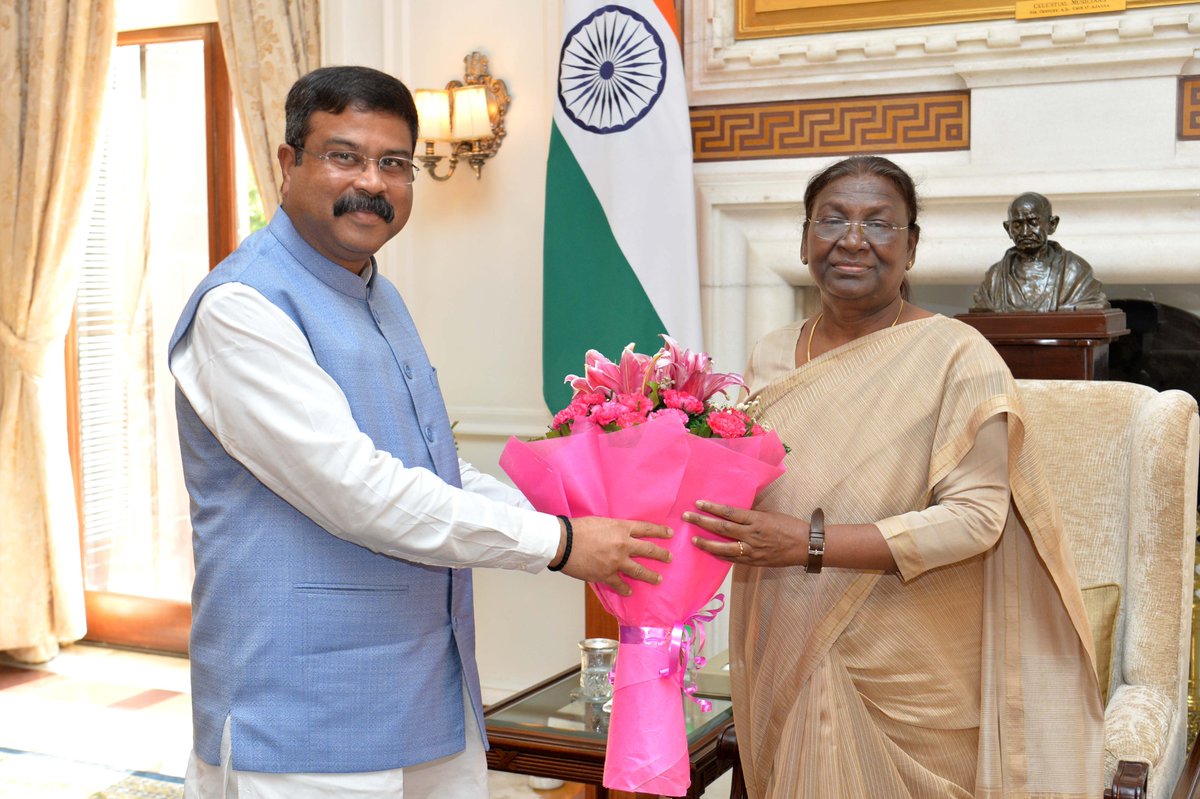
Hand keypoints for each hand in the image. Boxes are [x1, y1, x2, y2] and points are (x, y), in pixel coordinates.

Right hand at [559, 516, 671, 595]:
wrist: (563, 543)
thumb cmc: (578, 529)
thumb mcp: (601, 522)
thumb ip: (614, 529)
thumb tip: (620, 534)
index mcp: (621, 528)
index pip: (646, 529)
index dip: (660, 532)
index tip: (670, 534)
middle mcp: (623, 545)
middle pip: (649, 550)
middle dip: (662, 555)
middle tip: (669, 558)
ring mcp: (617, 562)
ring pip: (640, 571)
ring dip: (651, 576)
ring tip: (658, 580)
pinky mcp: (607, 575)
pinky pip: (620, 585)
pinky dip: (625, 589)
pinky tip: (629, 592)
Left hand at [683, 500, 806, 567]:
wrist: (806, 545)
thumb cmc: (789, 526)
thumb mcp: (770, 514)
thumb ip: (751, 515)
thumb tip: (733, 512)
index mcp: (756, 519)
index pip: (729, 512)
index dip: (712, 508)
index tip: (698, 503)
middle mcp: (752, 535)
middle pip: (722, 528)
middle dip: (702, 522)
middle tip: (687, 517)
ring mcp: (753, 550)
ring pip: (724, 547)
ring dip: (707, 543)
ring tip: (693, 539)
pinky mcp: (754, 562)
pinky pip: (733, 559)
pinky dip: (720, 556)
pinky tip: (710, 552)